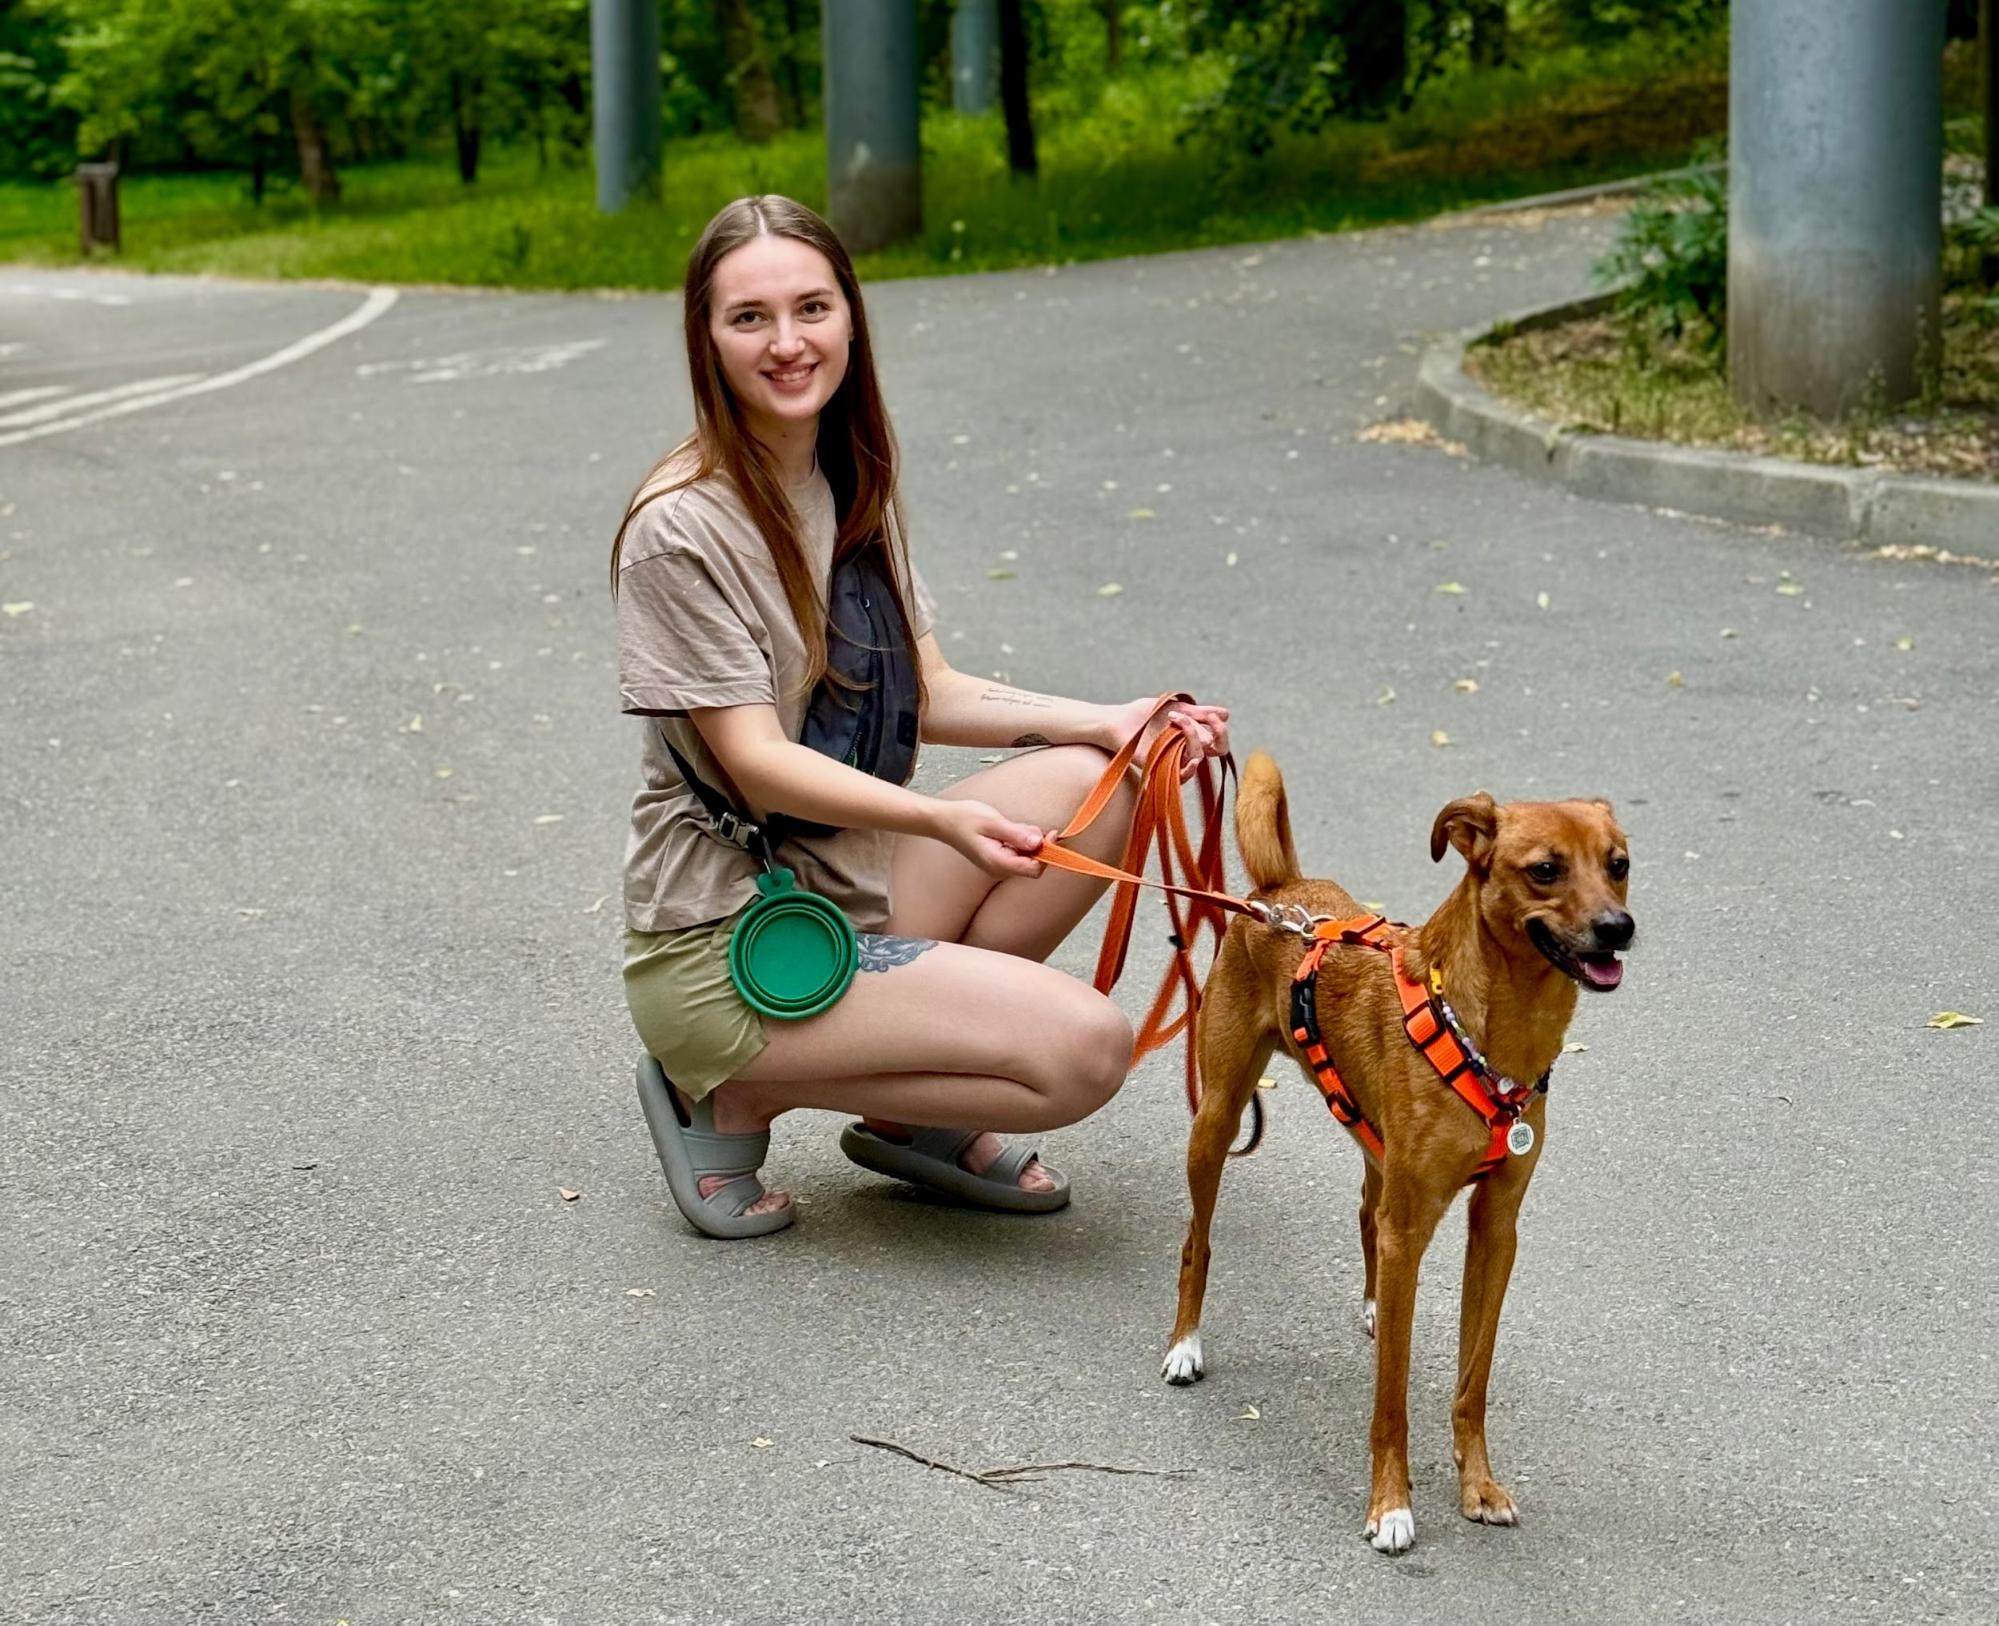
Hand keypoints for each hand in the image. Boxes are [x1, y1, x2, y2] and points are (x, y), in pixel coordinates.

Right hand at [933, 798, 1050, 879]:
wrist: (944, 821)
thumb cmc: (964, 819)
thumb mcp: (992, 822)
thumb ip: (1016, 834)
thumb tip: (1039, 843)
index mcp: (998, 863)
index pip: (1034, 869)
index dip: (1047, 853)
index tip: (1050, 834)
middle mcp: (1000, 870)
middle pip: (1033, 865)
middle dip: (1037, 845)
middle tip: (1025, 826)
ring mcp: (999, 866)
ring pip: (1027, 858)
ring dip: (1027, 841)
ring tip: (1011, 826)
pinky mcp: (999, 860)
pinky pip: (1018, 853)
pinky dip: (1020, 841)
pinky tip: (1008, 830)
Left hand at [1103, 695, 1231, 781]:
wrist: (1118, 720)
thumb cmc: (1144, 713)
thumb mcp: (1176, 707)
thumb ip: (1199, 711)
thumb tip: (1226, 714)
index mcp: (1192, 736)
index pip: (1218, 740)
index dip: (1221, 729)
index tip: (1211, 715)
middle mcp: (1187, 750)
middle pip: (1217, 750)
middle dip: (1216, 733)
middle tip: (1205, 719)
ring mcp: (1175, 760)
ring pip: (1199, 756)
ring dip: (1191, 734)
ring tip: (1172, 719)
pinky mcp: (1161, 769)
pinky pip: (1183, 777)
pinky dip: (1190, 769)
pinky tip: (1192, 759)